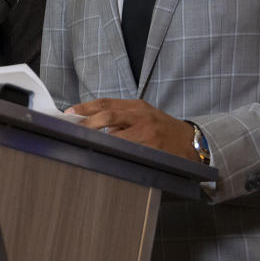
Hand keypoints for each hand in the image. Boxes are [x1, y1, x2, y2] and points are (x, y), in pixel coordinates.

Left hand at [67, 98, 198, 161]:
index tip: (69, 113)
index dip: (85, 108)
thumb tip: (90, 122)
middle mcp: (141, 116)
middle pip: (108, 116)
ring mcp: (147, 133)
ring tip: (86, 144)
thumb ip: (120, 116)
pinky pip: (128, 152)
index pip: (106, 103)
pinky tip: (107, 157)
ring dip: (99, 141)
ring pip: (116, 136)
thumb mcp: (142, 115)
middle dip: (88, 123)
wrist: (190, 141)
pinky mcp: (152, 149)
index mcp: (136, 106)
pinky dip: (115, 153)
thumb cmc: (161, 128)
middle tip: (73, 131)